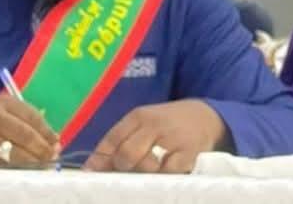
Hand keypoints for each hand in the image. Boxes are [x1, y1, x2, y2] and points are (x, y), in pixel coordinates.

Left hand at [84, 100, 226, 172]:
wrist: (203, 116)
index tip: (89, 174)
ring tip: (146, 173)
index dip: (99, 159)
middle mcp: (152, 125)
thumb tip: (92, 167)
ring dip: (142, 174)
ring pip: (146, 164)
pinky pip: (168, 172)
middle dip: (122, 168)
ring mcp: (170, 139)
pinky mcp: (188, 153)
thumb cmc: (166, 124)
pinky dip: (162, 177)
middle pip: (127, 153)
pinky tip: (164, 174)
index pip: (112, 138)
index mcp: (137, 117)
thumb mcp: (144, 124)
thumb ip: (121, 142)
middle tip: (126, 173)